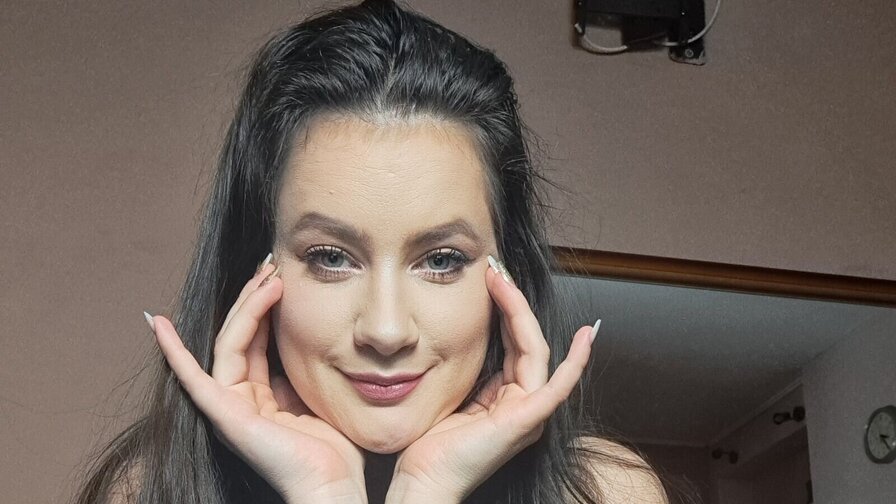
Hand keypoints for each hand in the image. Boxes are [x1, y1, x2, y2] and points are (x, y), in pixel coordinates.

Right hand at [147, 262, 366, 503]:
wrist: (334, 487)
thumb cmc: (334, 449)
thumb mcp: (317, 394)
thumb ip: (304, 368)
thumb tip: (312, 334)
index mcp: (261, 395)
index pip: (257, 339)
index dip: (265, 305)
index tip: (280, 274)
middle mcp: (240, 399)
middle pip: (241, 336)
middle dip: (254, 297)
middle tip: (272, 264)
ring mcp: (229, 407)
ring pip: (228, 344)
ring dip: (245, 307)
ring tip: (266, 278)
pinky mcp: (225, 416)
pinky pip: (194, 379)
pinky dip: (174, 352)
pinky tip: (158, 324)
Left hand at [387, 262, 597, 502]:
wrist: (424, 481)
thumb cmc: (430, 446)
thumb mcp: (452, 394)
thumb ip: (469, 371)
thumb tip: (461, 335)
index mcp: (507, 398)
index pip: (513, 343)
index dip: (505, 309)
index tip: (490, 278)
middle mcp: (524, 404)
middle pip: (527, 341)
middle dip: (512, 302)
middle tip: (494, 268)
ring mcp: (529, 412)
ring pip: (536, 351)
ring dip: (521, 312)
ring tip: (503, 280)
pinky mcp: (527, 420)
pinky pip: (558, 386)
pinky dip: (576, 360)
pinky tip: (587, 335)